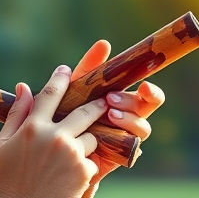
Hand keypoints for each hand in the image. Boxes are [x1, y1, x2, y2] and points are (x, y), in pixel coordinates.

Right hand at [0, 66, 105, 197]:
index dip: (61, 79)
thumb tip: (24, 86)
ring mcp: (72, 154)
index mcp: (33, 127)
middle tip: (102, 100)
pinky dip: (85, 165)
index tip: (68, 70)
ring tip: (74, 154)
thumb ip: (17, 114)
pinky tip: (71, 177)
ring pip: (91, 136)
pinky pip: (92, 160)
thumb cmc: (5, 180)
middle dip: (96, 104)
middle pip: (85, 110)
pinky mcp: (84, 172)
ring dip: (86, 141)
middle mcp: (55, 136)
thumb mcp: (2, 144)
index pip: (51, 94)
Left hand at [71, 40, 164, 181]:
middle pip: (147, 107)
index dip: (150, 90)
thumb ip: (89, 68)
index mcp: (121, 99)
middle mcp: (127, 116)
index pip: (145, 93)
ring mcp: (124, 136)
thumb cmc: (61, 116)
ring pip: (142, 127)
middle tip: (111, 99)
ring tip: (109, 114)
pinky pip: (132, 149)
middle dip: (136, 100)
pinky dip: (124, 140)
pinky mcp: (118, 154)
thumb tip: (104, 43)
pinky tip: (108, 135)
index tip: (144, 85)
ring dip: (130, 118)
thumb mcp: (74, 89)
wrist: (48, 153)